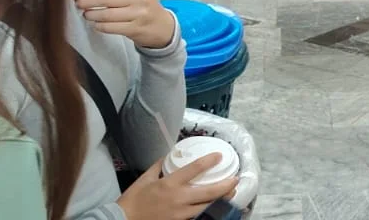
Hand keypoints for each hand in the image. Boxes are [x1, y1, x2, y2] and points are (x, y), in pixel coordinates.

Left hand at [72, 0, 176, 48]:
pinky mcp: (135, 29)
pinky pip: (110, 27)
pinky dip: (99, 26)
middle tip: (78, 3)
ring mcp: (137, 14)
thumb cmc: (143, 6)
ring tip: (86, 14)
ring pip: (105, 14)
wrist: (163, 27)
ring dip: (91, 14)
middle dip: (86, 1)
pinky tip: (97, 24)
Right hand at [116, 157, 238, 219]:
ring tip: (230, 192)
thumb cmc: (133, 199)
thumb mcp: (145, 178)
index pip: (194, 169)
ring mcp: (180, 213)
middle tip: (235, 180)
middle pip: (208, 193)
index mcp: (169, 184)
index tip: (219, 156)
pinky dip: (206, 209)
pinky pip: (197, 215)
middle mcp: (178, 198)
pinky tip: (213, 204)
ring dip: (220, 199)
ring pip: (206, 206)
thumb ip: (158, 166)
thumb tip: (169, 156)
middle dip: (225, 186)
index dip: (209, 161)